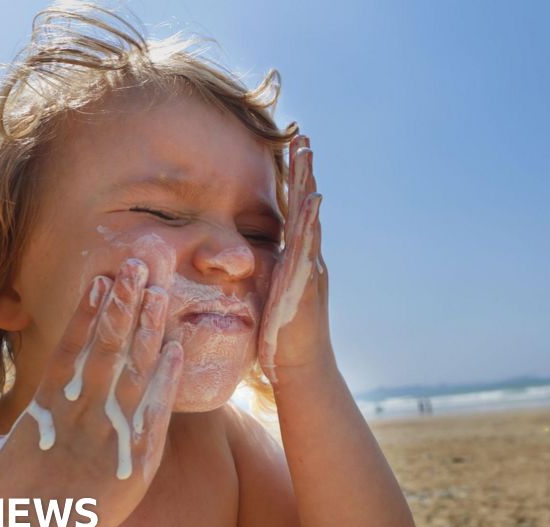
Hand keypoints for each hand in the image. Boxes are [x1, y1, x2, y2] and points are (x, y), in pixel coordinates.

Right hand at [0, 257, 182, 526]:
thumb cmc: (19, 499)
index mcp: (50, 404)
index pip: (71, 345)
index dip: (87, 310)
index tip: (100, 279)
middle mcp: (84, 407)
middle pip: (108, 345)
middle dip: (123, 303)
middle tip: (139, 266)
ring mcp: (115, 426)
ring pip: (136, 366)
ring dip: (150, 327)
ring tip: (161, 292)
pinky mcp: (141, 448)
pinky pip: (159, 404)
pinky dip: (169, 375)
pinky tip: (179, 346)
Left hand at [258, 133, 335, 385]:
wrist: (300, 369)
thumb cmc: (278, 338)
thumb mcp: (265, 297)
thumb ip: (258, 275)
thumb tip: (237, 261)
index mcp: (295, 259)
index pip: (293, 212)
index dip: (292, 181)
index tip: (290, 150)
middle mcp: (308, 258)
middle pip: (305, 205)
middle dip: (303, 170)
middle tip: (301, 136)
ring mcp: (310, 268)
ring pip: (310, 218)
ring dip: (308, 183)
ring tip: (307, 153)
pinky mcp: (307, 282)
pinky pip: (309, 245)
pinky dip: (311, 220)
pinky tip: (312, 197)